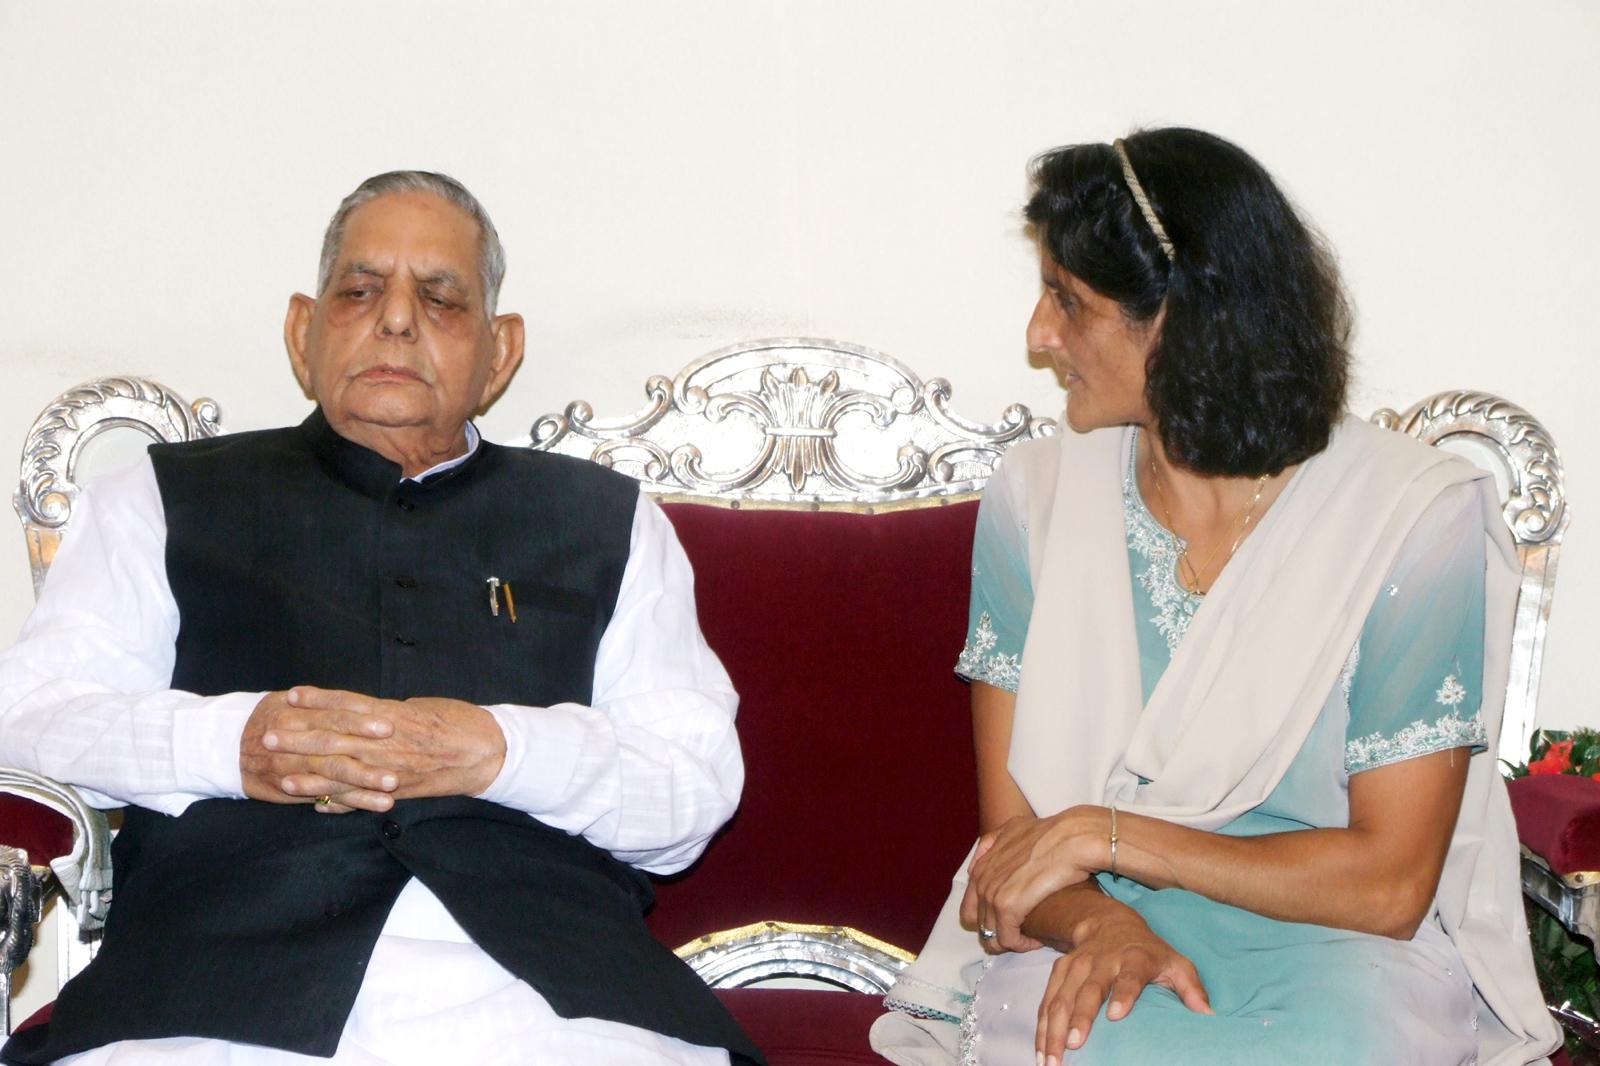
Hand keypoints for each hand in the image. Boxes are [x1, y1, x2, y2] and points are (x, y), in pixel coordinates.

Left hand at [251, 687, 506, 808]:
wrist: (487, 752)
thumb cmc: (457, 722)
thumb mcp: (420, 706)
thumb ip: (388, 712)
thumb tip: (364, 712)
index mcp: (392, 715)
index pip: (347, 706)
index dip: (317, 701)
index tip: (289, 697)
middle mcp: (388, 742)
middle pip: (335, 739)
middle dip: (299, 739)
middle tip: (267, 735)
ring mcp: (392, 769)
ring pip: (344, 773)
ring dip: (310, 776)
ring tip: (280, 774)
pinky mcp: (399, 790)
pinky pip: (364, 799)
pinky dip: (340, 803)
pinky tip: (315, 806)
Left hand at [961, 807, 1106, 951]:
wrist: (1070, 837)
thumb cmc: (1049, 834)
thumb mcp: (1011, 829)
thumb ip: (990, 844)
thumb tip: (976, 864)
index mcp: (981, 867)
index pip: (970, 908)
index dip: (988, 921)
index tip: (1009, 923)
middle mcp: (981, 881)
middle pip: (980, 924)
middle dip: (1000, 933)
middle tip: (1022, 935)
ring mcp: (992, 894)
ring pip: (993, 935)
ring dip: (1012, 941)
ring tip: (1031, 940)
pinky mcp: (1008, 907)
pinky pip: (1008, 938)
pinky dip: (1021, 944)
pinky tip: (1037, 941)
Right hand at [1035, 905, 1209, 1062]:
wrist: (1110, 922)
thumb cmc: (1149, 952)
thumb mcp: (1176, 963)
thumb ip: (1192, 988)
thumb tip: (1209, 1015)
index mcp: (1134, 958)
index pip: (1129, 976)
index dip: (1123, 994)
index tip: (1117, 1015)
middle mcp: (1102, 960)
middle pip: (1088, 990)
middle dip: (1079, 1019)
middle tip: (1074, 1047)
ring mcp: (1078, 965)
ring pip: (1061, 997)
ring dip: (1053, 1029)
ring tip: (1051, 1061)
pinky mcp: (1060, 970)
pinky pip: (1047, 1000)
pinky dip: (1041, 1026)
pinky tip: (1040, 1051)